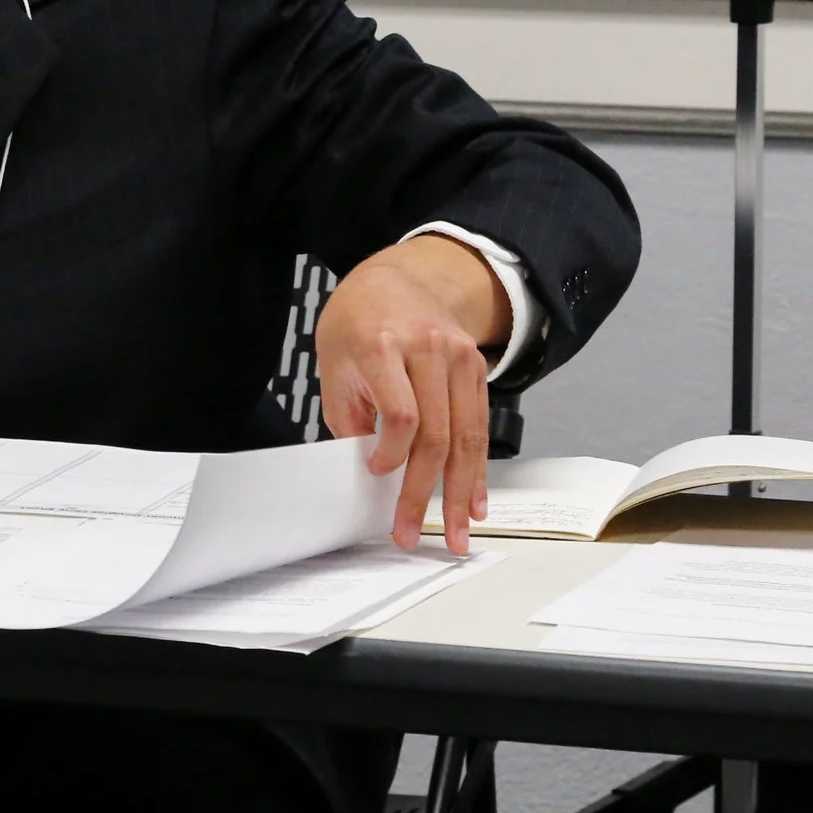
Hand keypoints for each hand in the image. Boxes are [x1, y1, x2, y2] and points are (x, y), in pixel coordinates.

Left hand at [315, 236, 511, 554]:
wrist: (399, 278)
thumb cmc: (356, 322)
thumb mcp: (334, 362)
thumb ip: (348, 417)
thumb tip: (365, 472)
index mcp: (382, 346)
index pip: (401, 413)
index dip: (391, 454)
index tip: (377, 474)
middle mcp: (428, 350)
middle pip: (437, 434)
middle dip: (425, 492)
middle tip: (413, 532)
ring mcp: (459, 358)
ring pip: (466, 436)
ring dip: (461, 491)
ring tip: (457, 534)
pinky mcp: (477, 368)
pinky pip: (479, 427)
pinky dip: (477, 469)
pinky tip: (474, 501)